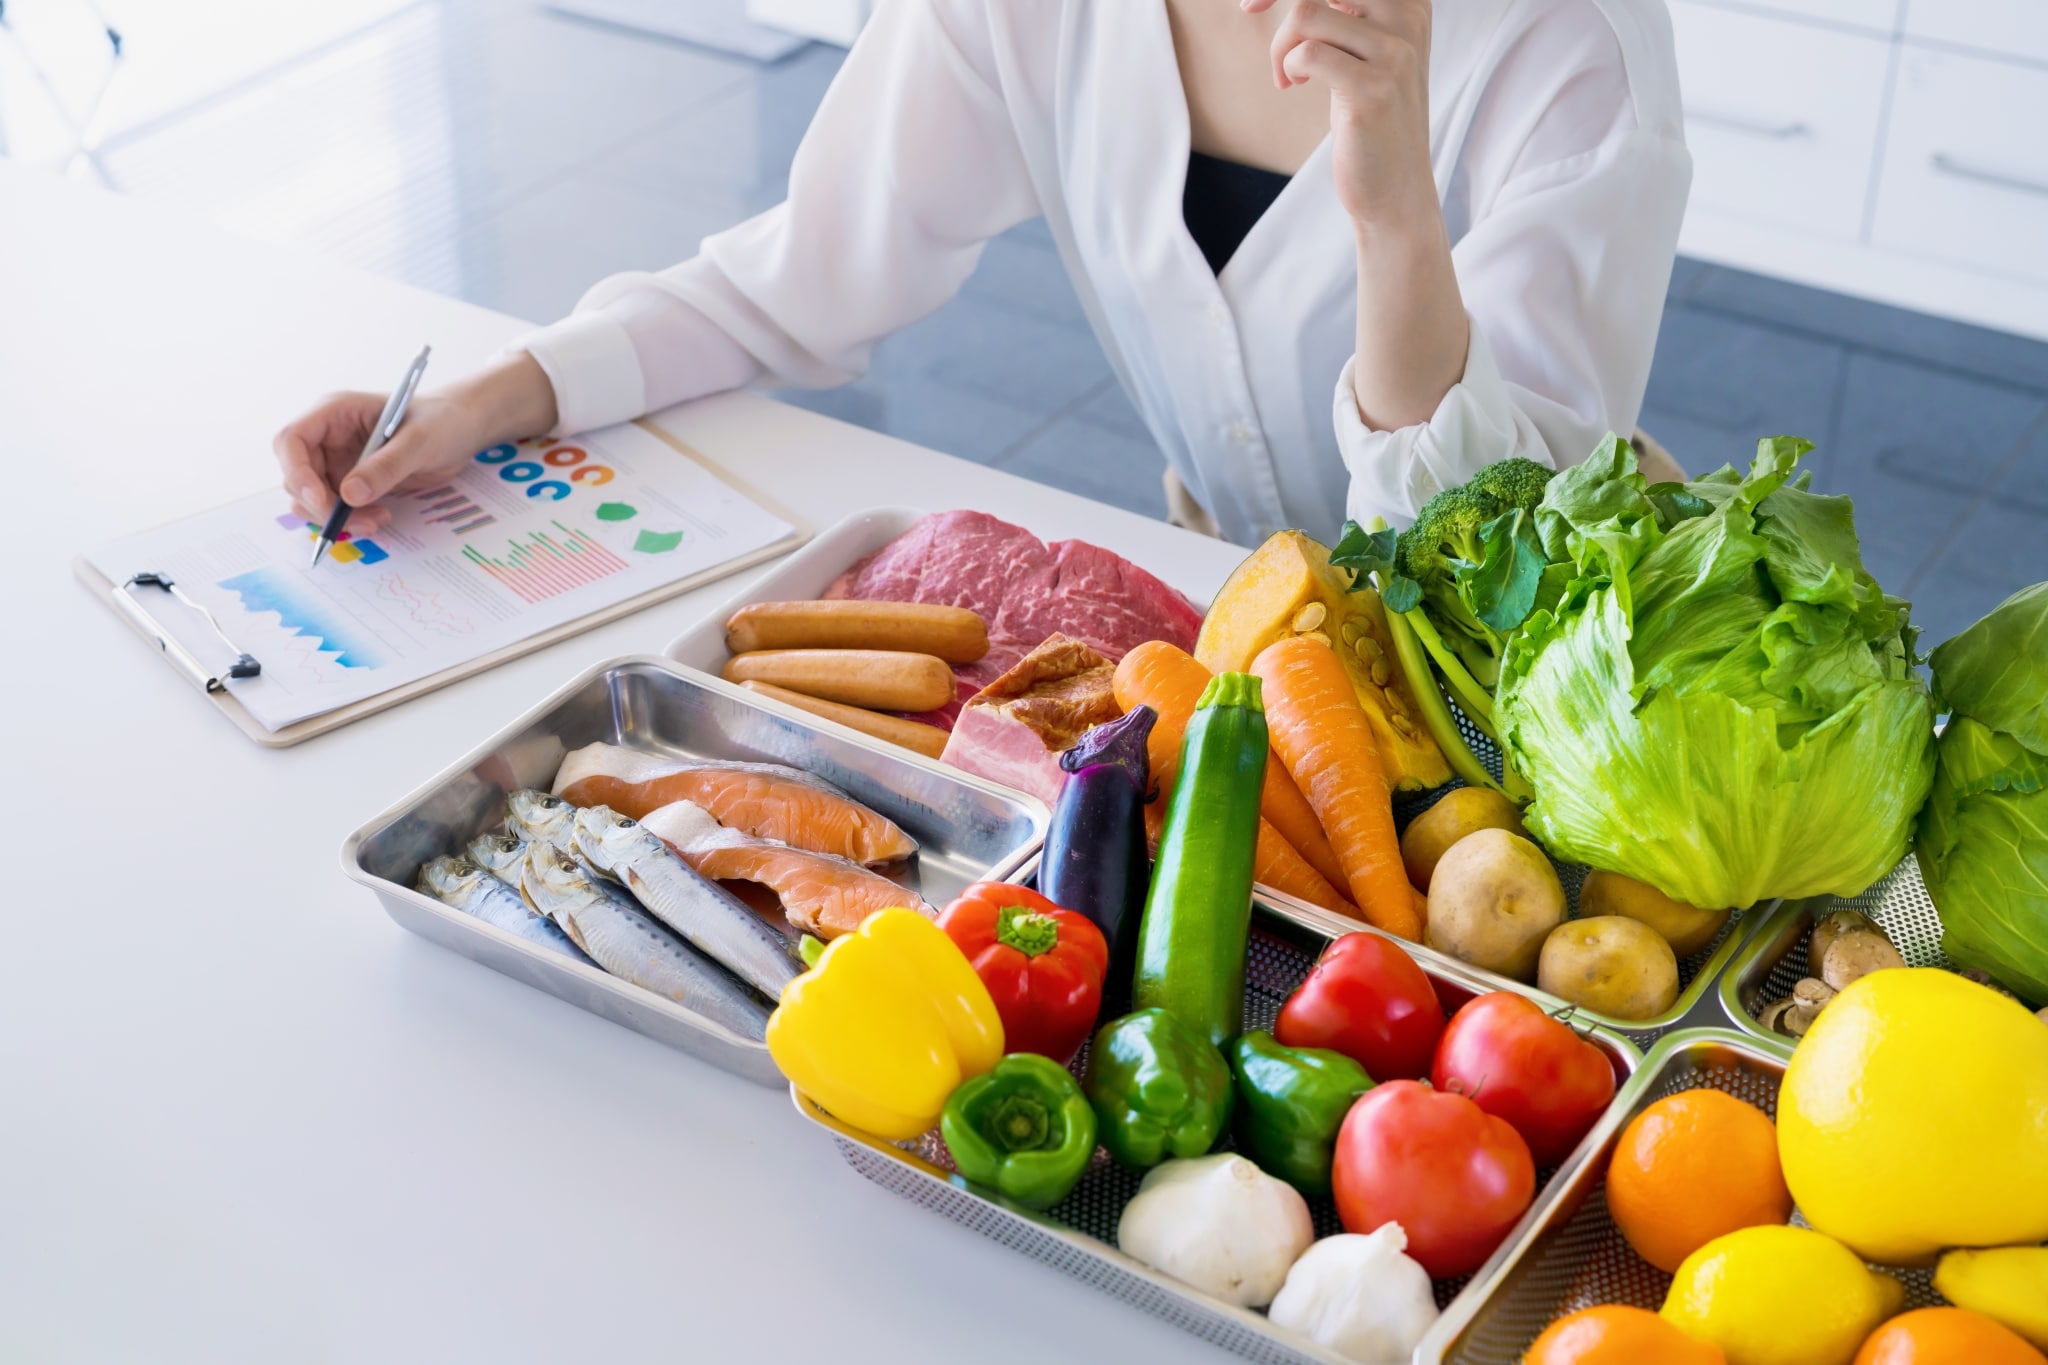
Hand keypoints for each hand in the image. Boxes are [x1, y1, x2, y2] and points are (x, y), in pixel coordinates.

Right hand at [272, 352, 557, 534]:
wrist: (463, 431)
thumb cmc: (443, 421)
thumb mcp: (419, 441)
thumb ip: (386, 466)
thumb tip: (349, 495)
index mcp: (334, 413)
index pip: (292, 441)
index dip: (296, 472)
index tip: (319, 500)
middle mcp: (328, 437)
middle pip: (297, 476)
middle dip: (320, 505)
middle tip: (357, 522)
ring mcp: (338, 461)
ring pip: (313, 498)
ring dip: (337, 517)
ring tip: (377, 521)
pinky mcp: (352, 483)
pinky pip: (337, 508)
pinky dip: (352, 519)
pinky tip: (380, 517)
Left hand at [1251, 0, 1436, 231]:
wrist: (1395, 189)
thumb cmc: (1370, 117)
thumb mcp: (1365, 53)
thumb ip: (1344, 13)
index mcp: (1411, 3)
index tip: (1257, 1)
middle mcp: (1408, 20)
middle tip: (1249, 8)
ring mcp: (1394, 55)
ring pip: (1307, 12)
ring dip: (1280, 44)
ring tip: (1286, 74)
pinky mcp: (1373, 90)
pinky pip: (1306, 53)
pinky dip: (1288, 66)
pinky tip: (1293, 85)